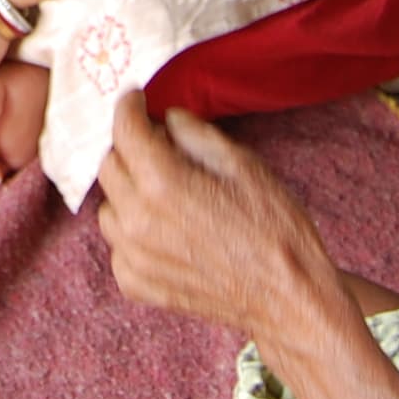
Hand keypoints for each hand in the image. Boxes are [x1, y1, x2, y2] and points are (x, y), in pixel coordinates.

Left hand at [96, 93, 341, 333]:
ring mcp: (133, 257)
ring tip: (168, 197)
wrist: (289, 297)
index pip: (125, 130)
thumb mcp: (243, 164)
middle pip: (110, 165)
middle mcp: (137, 220)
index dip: (130, 107)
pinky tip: (169, 234)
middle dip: (132, 150)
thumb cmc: (274, 229)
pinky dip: (134, 233)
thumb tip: (167, 120)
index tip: (137, 100)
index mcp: (162, 183)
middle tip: (162, 150)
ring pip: (109, 206)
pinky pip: (118, 245)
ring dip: (130, 193)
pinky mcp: (136, 284)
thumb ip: (195, 134)